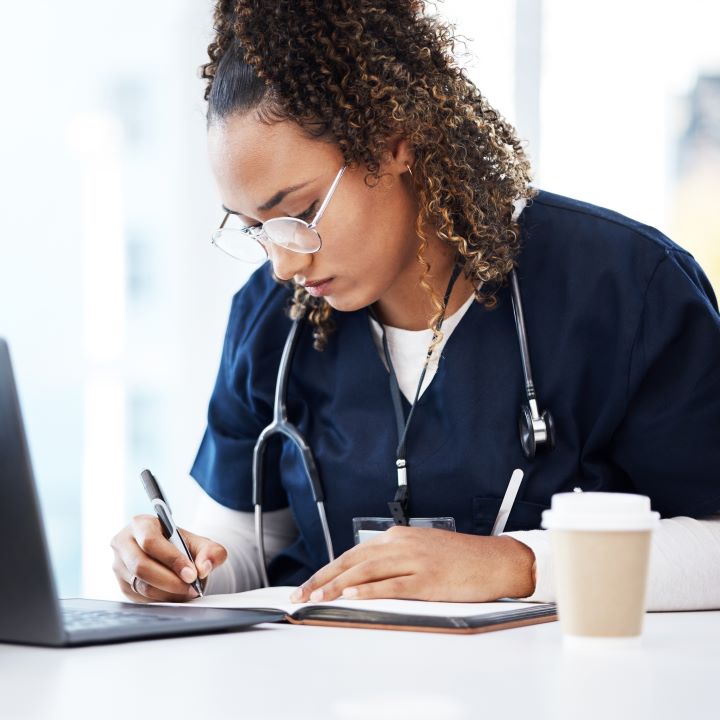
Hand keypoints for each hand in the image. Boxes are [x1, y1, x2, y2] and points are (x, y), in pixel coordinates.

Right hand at [110, 515, 226, 602]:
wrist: (172, 558)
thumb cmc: (184, 547)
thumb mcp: (202, 544)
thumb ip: (211, 552)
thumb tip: (203, 568)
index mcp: (141, 524)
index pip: (151, 542)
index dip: (172, 559)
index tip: (192, 574)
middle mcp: (124, 543)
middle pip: (141, 566)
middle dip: (170, 581)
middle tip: (191, 587)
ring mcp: (119, 566)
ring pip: (140, 585)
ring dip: (167, 593)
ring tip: (187, 592)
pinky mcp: (122, 586)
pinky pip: (140, 598)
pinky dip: (161, 600)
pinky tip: (175, 596)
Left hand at [290, 527, 535, 602]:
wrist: (494, 560)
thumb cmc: (459, 559)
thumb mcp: (421, 549)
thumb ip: (394, 558)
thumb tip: (366, 576)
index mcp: (397, 536)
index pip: (353, 553)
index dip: (328, 570)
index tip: (310, 584)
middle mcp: (401, 544)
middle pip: (352, 561)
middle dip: (323, 578)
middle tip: (301, 594)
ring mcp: (413, 560)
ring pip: (366, 572)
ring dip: (337, 586)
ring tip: (317, 598)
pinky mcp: (426, 579)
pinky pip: (391, 585)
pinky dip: (368, 590)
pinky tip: (351, 596)